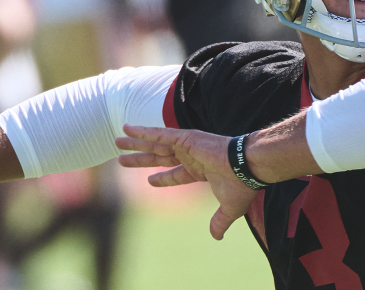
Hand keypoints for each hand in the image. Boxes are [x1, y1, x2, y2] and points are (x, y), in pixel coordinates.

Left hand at [116, 124, 257, 239]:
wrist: (247, 166)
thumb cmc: (241, 185)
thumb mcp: (229, 209)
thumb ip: (219, 221)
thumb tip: (216, 237)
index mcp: (200, 170)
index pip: (176, 174)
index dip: (162, 178)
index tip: (149, 181)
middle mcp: (191, 156)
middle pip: (158, 158)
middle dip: (140, 158)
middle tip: (122, 159)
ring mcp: (187, 145)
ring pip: (155, 145)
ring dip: (136, 143)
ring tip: (117, 141)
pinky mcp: (185, 137)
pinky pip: (159, 134)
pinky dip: (144, 131)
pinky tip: (128, 128)